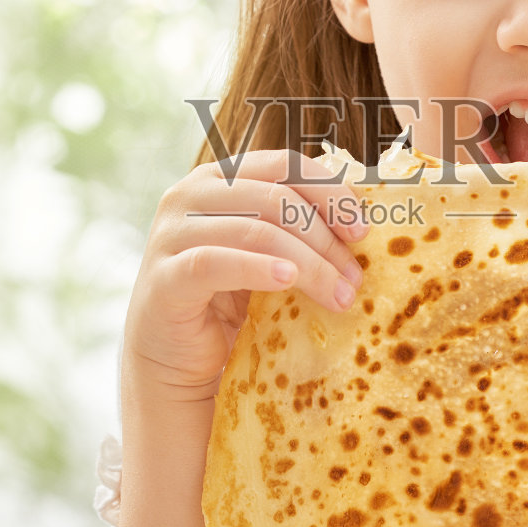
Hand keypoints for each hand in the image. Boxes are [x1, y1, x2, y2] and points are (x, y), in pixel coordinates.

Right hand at [123, 149, 369, 404]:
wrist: (177, 362)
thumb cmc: (229, 305)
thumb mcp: (267, 256)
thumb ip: (295, 229)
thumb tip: (362, 222)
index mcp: (219, 178)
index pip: (283, 165)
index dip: (329, 191)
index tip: (362, 230)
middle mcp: (189, 195)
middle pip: (275, 198)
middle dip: (324, 237)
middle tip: (355, 277)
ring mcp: (171, 234)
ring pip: (255, 230)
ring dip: (308, 263)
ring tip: (338, 296)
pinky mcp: (164, 277)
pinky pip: (215, 262)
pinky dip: (257, 268)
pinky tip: (287, 280)